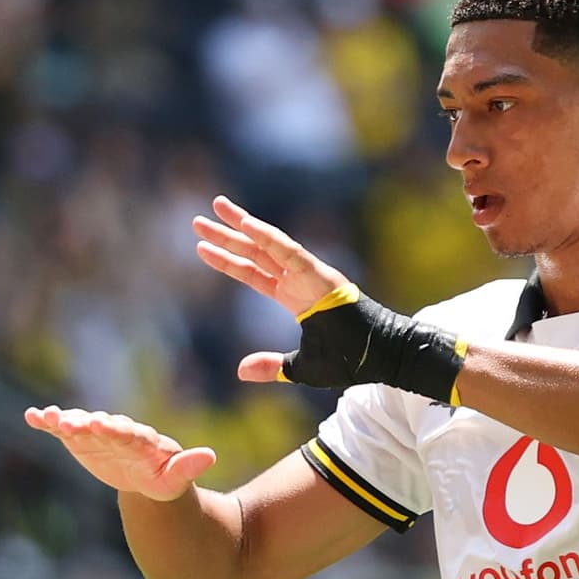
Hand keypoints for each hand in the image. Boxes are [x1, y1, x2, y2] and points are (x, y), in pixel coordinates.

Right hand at [21, 406, 218, 501]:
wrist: (141, 474)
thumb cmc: (162, 479)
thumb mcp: (175, 480)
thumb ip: (187, 468)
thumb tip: (210, 456)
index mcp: (142, 440)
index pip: (130, 433)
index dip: (116, 430)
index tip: (102, 424)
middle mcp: (117, 431)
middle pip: (101, 426)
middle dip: (87, 424)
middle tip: (72, 422)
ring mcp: (96, 432)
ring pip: (79, 424)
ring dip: (64, 421)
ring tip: (48, 418)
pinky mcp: (80, 438)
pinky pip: (63, 429)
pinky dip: (48, 422)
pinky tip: (32, 417)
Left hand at [194, 197, 348, 380]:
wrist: (380, 357)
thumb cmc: (348, 360)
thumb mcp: (300, 369)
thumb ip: (271, 367)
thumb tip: (240, 371)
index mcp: (293, 297)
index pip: (252, 274)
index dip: (227, 261)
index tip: (201, 248)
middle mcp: (298, 280)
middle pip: (256, 252)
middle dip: (227, 234)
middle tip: (198, 219)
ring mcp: (310, 274)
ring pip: (269, 245)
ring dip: (242, 226)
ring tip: (216, 208)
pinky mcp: (321, 274)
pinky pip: (291, 253)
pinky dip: (270, 238)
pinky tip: (247, 224)